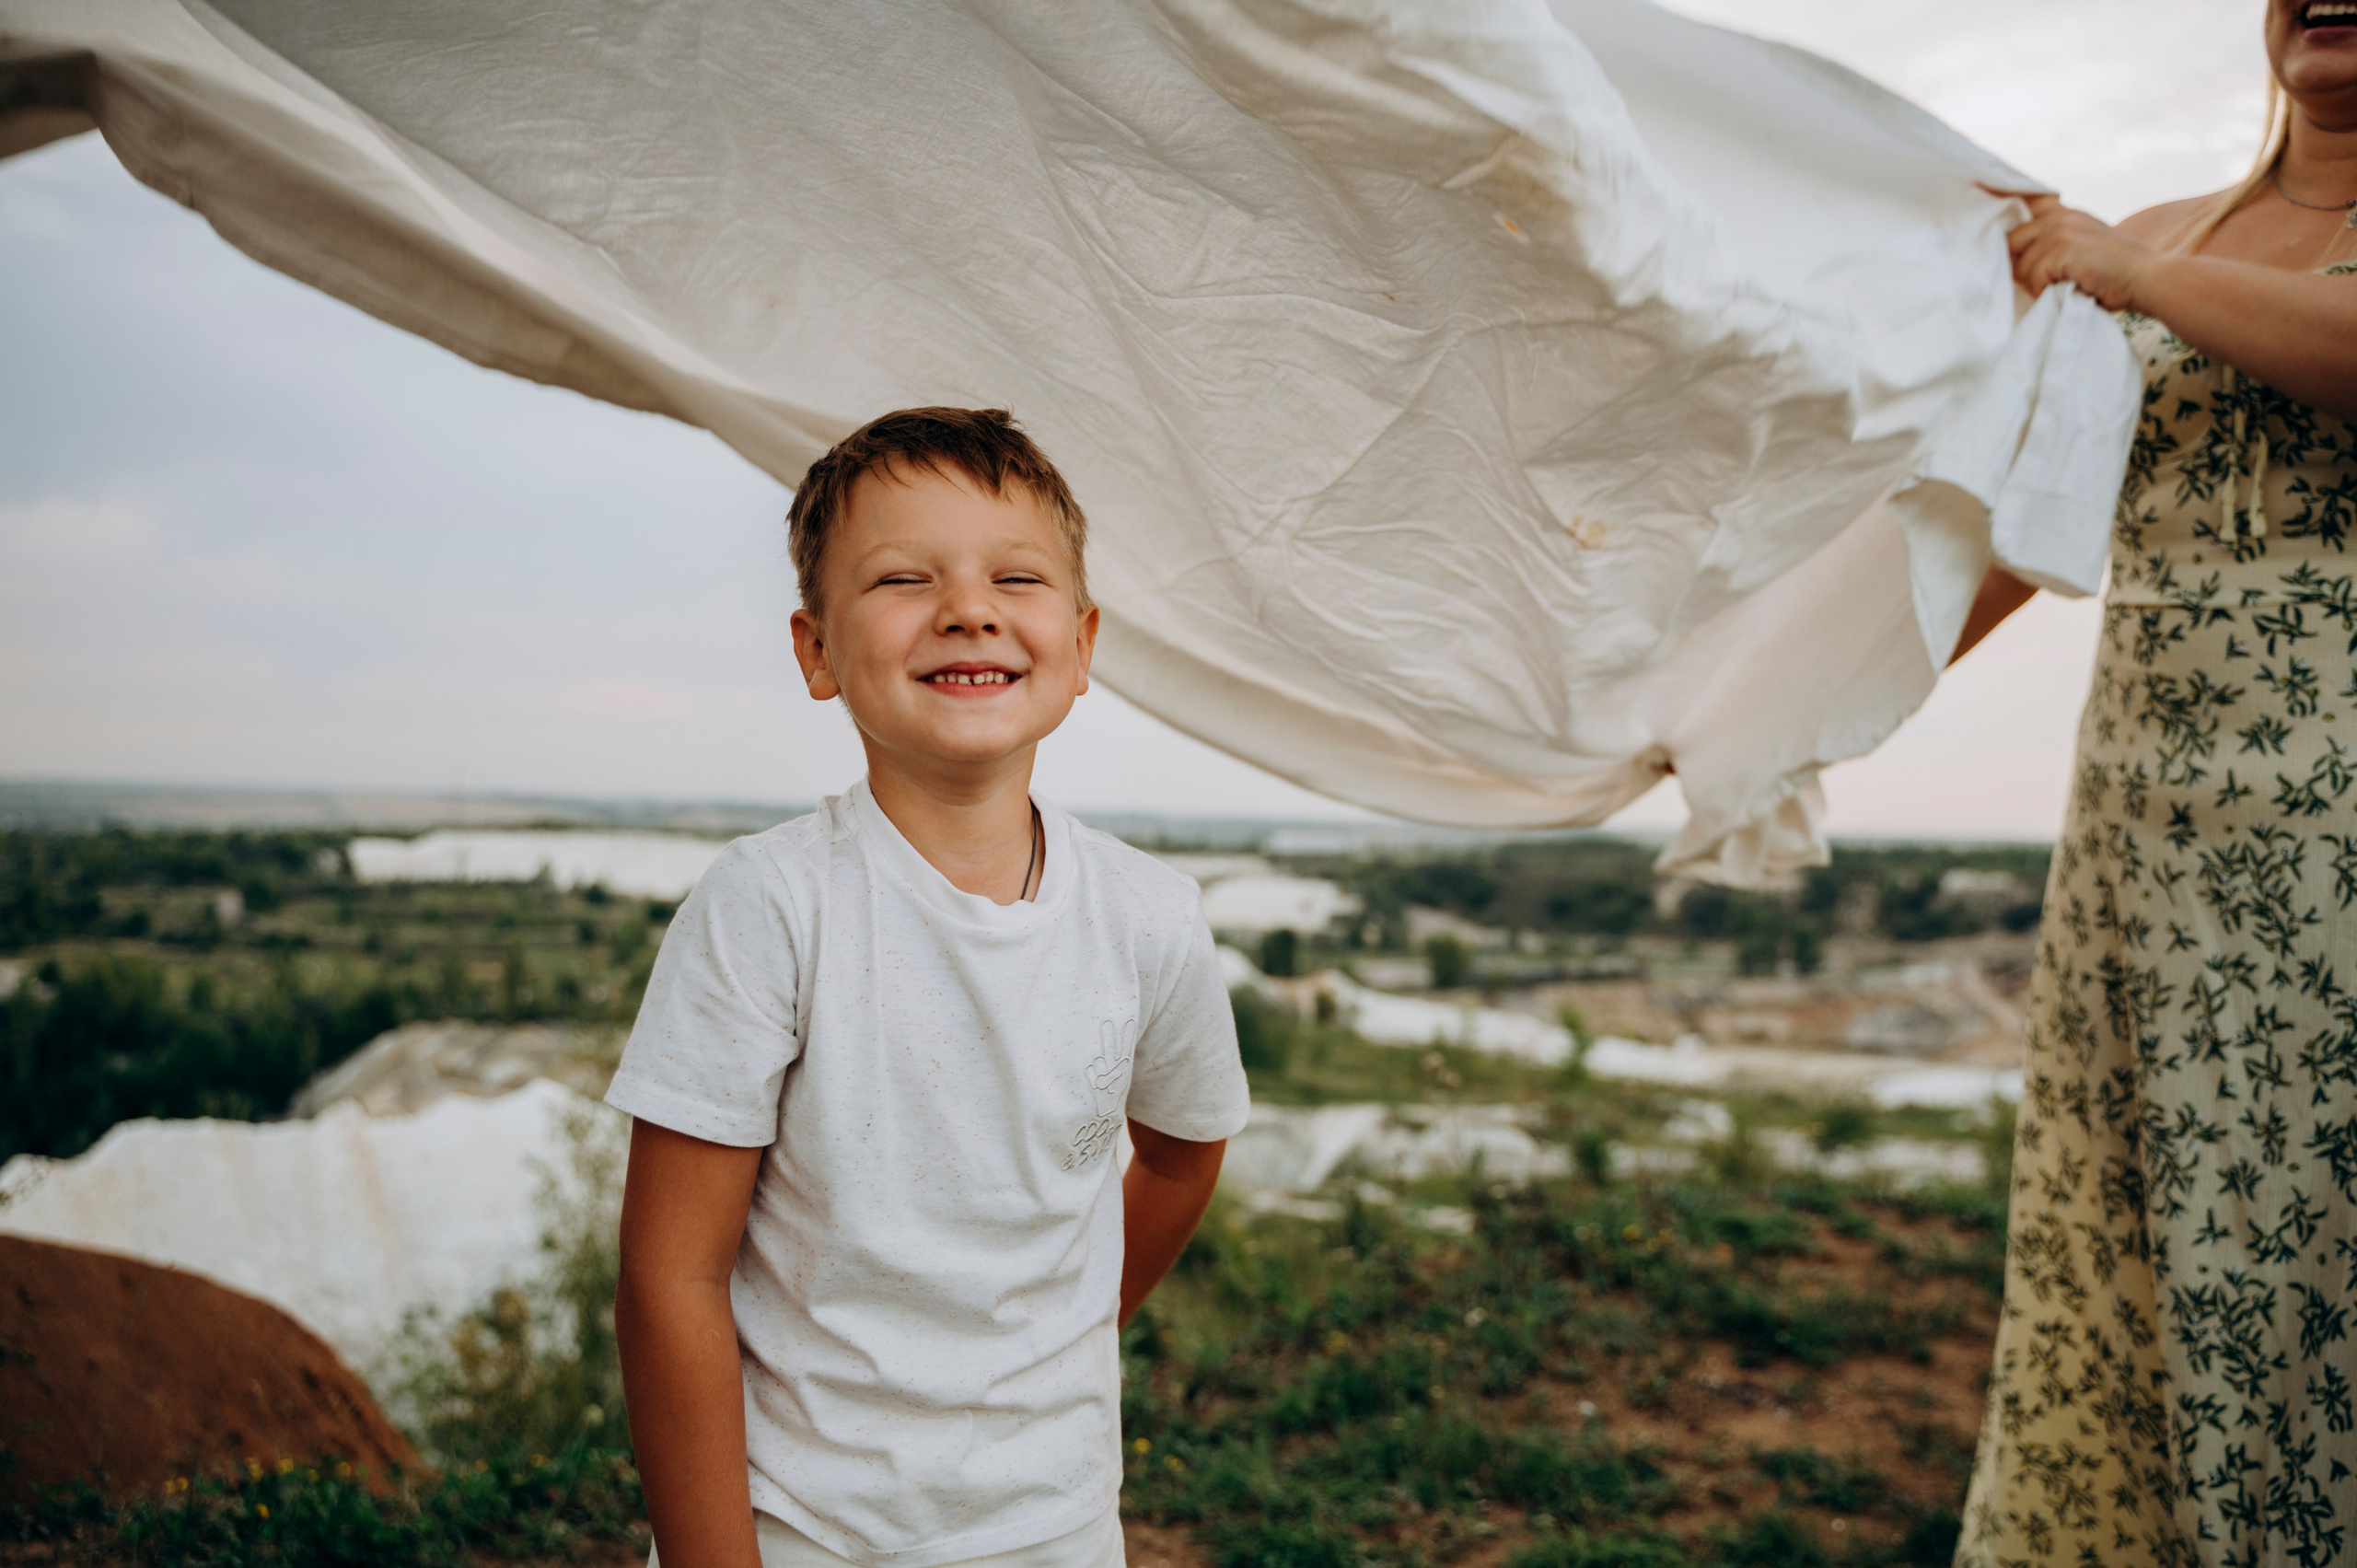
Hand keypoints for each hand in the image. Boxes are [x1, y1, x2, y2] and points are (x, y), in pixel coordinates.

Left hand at [1985, 190, 2161, 311]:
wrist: (2148, 278)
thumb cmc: (2115, 275)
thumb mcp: (2082, 250)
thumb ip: (2053, 246)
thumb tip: (2013, 261)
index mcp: (2065, 214)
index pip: (2028, 197)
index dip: (2000, 191)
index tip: (1972, 183)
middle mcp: (2060, 216)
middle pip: (2012, 242)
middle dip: (2021, 267)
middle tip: (2049, 280)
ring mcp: (2059, 229)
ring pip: (2020, 264)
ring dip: (2037, 282)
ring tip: (2068, 283)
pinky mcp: (2061, 246)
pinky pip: (2033, 276)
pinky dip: (2047, 289)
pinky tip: (2072, 286)